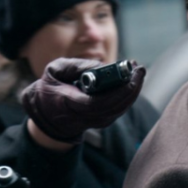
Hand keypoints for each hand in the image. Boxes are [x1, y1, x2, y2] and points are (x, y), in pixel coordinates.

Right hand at [21, 57, 146, 146]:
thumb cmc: (51, 89)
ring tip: (138, 71)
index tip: (126, 74)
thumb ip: (77, 66)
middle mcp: (83, 116)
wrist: (48, 115)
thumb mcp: (55, 70)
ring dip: (132, 90)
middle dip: (130, 87)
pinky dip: (128, 95)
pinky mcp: (102, 121)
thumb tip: (102, 66)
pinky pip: (119, 109)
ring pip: (119, 109)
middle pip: (113, 107)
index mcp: (68, 103)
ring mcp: (95, 122)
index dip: (115, 91)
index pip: (96, 102)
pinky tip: (133, 80)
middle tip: (139, 69)